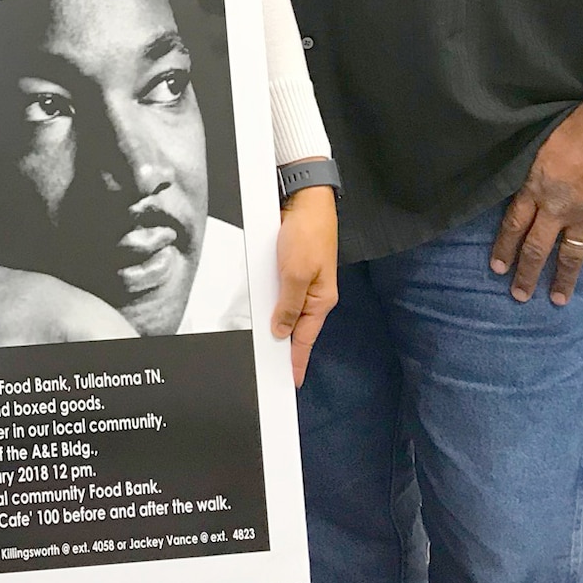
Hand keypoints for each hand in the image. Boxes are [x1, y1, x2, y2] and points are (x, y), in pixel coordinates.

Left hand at [272, 186, 337, 386]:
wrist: (305, 200)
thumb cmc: (307, 233)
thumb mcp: (296, 274)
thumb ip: (289, 305)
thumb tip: (282, 331)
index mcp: (321, 300)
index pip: (305, 339)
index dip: (296, 361)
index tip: (290, 381)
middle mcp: (313, 295)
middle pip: (296, 328)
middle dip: (285, 348)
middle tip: (272, 370)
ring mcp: (302, 282)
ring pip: (287, 311)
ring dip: (275, 325)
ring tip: (264, 348)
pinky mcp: (291, 269)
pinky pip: (281, 293)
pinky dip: (272, 304)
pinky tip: (262, 313)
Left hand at [489, 101, 582, 304]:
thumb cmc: (580, 126)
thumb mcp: (542, 147)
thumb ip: (535, 173)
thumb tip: (529, 187)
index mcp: (536, 188)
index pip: (513, 225)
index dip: (504, 248)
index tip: (497, 268)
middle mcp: (557, 208)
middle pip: (537, 247)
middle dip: (526, 274)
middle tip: (519, 295)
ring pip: (570, 256)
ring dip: (563, 279)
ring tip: (557, 299)